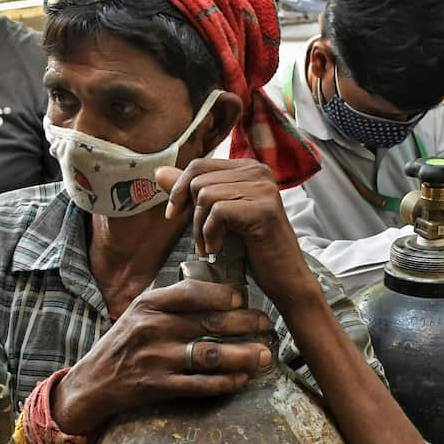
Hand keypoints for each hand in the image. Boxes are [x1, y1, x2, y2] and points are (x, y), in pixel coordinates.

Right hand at [52, 279, 272, 433]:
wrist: (92, 383)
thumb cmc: (123, 344)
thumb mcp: (138, 313)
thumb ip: (170, 302)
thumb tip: (218, 293)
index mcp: (148, 305)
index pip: (191, 292)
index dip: (221, 294)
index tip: (242, 297)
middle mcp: (152, 329)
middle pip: (209, 323)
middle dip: (245, 323)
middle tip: (266, 325)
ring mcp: (156, 359)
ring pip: (211, 355)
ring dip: (244, 355)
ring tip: (265, 355)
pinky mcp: (159, 386)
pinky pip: (200, 385)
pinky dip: (225, 382)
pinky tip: (242, 379)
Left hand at [159, 158, 321, 310]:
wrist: (284, 279)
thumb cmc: (252, 249)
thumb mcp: (217, 216)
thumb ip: (191, 192)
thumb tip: (159, 171)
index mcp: (248, 167)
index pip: (199, 165)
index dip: (179, 190)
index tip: (173, 215)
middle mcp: (259, 171)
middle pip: (198, 180)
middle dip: (191, 216)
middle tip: (201, 241)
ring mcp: (263, 188)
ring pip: (205, 196)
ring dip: (200, 229)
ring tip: (212, 247)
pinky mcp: (263, 208)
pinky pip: (217, 213)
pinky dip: (211, 235)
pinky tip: (220, 250)